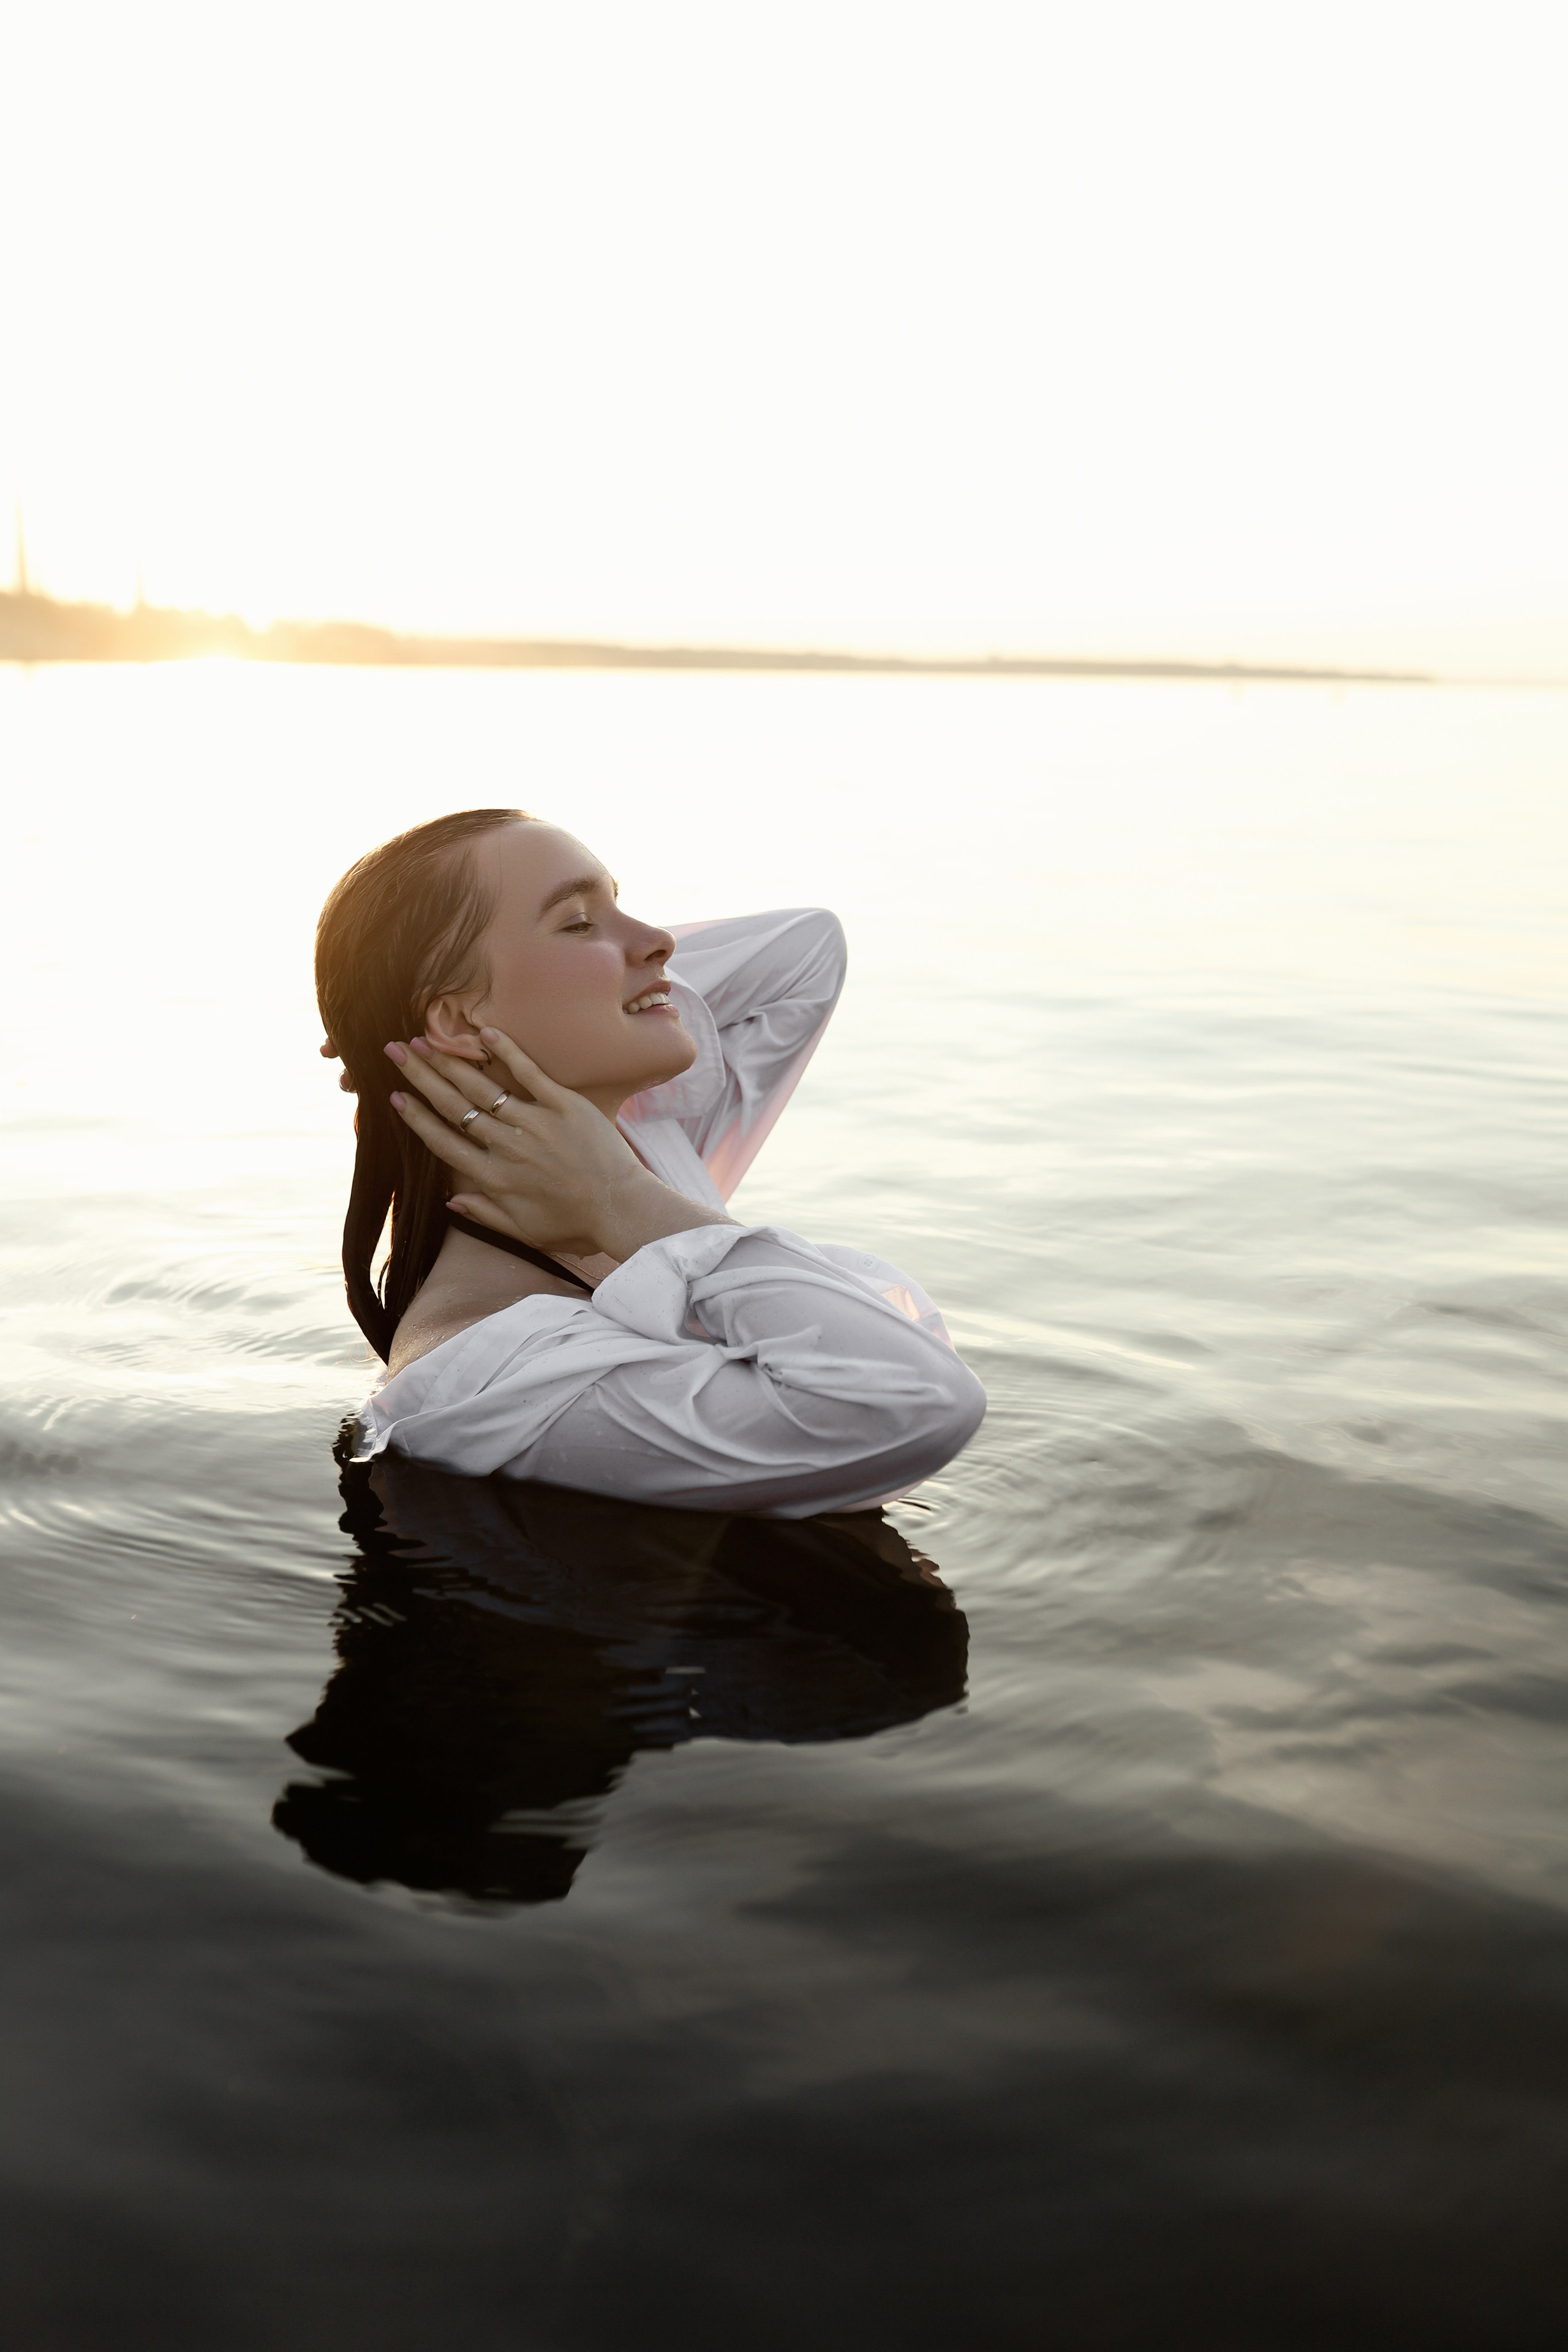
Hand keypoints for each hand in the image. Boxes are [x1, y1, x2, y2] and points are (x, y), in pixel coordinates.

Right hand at [385, 1026, 729, 1261]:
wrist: (622, 1208)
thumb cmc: (576, 1223)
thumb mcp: (525, 1231)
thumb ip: (485, 1213)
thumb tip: (450, 1199)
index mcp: (493, 1178)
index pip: (443, 1142)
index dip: (416, 1117)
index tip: (394, 1097)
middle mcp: (506, 1147)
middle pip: (453, 1106)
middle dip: (420, 1076)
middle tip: (395, 1051)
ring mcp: (534, 1123)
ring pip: (481, 1088)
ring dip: (450, 1062)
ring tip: (424, 1040)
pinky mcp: (564, 1106)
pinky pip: (530, 1073)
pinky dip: (507, 1052)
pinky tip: (485, 1032)